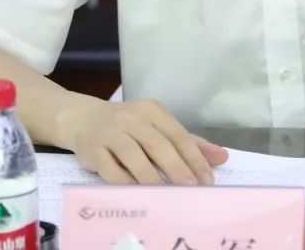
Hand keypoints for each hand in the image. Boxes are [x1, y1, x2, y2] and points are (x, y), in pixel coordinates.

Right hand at [57, 97, 228, 183]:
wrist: (84, 119)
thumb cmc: (128, 126)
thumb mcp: (158, 126)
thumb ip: (189, 142)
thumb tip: (221, 157)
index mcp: (152, 110)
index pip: (178, 134)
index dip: (194, 157)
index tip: (207, 179)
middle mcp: (131, 118)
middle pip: (157, 144)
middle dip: (176, 167)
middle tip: (190, 188)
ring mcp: (110, 133)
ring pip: (133, 154)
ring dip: (150, 175)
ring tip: (165, 193)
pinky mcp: (92, 150)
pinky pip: (109, 168)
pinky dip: (124, 181)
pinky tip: (136, 192)